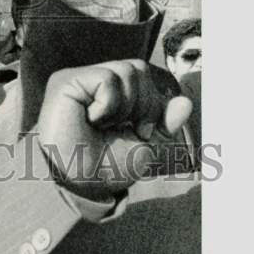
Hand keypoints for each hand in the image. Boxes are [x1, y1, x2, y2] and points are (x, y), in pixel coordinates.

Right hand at [36, 60, 192, 200]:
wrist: (79, 184)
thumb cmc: (106, 168)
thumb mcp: (146, 145)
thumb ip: (165, 123)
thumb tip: (186, 102)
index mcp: (111, 93)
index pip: (144, 75)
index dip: (153, 103)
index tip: (142, 132)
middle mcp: (94, 81)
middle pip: (139, 69)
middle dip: (145, 105)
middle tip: (127, 130)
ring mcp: (81, 79)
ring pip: (127, 70)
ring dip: (127, 107)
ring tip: (106, 126)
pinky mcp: (67, 81)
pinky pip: (108, 78)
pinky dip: (110, 105)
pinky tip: (93, 120)